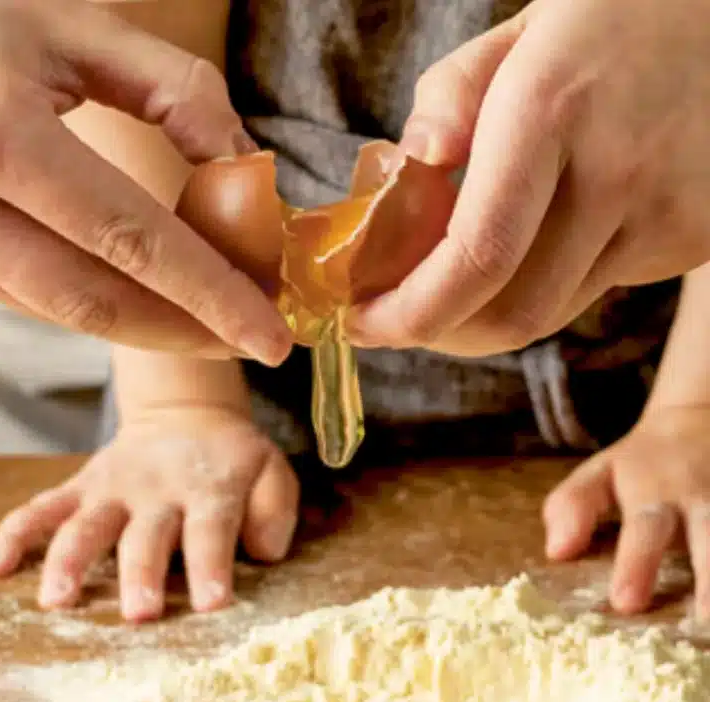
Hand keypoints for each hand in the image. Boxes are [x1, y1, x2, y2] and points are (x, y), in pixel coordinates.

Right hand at [0, 0, 288, 362]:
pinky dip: (83, 300)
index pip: (130, 240)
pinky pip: (17, 294)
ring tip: (202, 320)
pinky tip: (131, 294)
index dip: (209, 296)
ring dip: (138, 324)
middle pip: (91, 302)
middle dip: (181, 332)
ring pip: (54, 310)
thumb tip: (242, 164)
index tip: (269, 336)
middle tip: (246, 341)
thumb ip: (174, 91)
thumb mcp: (78, 23)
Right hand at [0, 408, 299, 620]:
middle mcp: (155, 489)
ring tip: (55, 601)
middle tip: (139, 613)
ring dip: (69, 562)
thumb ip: (274, 507)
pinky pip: (39, 510)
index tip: (212, 604)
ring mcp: (110, 489)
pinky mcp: (78, 489)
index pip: (211, 528)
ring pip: (84, 524)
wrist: (185, 417)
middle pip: (145, 535)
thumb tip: (263, 549)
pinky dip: (13, 536)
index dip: (212, 565)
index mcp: (208, 488)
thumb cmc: (232, 463)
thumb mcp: (270, 471)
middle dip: (141, 574)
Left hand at [348, 0, 709, 356]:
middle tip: (394, 318)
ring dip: (483, 319)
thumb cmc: (607, 21)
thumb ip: (446, 102)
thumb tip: (406, 172)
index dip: (408, 314)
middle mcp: (617, 171)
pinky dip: (540, 288)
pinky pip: (591, 293)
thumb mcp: (514, 34)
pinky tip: (532, 247)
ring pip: (549, 316)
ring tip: (450, 285)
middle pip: (509, 315)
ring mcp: (666, 213)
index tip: (361, 322)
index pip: (475, 257)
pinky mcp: (692, 239)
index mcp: (552, 110)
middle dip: (437, 334)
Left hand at [543, 406, 709, 618]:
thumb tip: (556, 551)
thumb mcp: (599, 473)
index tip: (626, 603)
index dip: (636, 564)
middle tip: (705, 621)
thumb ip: (573, 508)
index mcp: (654, 490)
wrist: (704, 417)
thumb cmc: (643, 463)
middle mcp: (703, 496)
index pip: (643, 529)